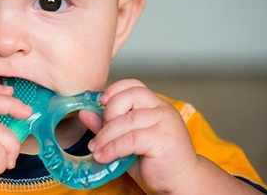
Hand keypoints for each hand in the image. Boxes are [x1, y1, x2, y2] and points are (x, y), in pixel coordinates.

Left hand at [82, 79, 198, 193]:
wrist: (181, 182)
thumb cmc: (155, 161)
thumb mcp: (127, 140)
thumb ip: (108, 126)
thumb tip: (84, 113)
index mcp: (155, 104)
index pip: (134, 85)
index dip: (114, 90)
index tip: (99, 102)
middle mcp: (162, 108)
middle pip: (129, 96)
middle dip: (108, 113)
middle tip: (99, 133)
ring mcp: (165, 122)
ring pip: (127, 120)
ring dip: (105, 135)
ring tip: (95, 148)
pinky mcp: (163, 138)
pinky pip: (130, 139)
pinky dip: (112, 148)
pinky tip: (103, 156)